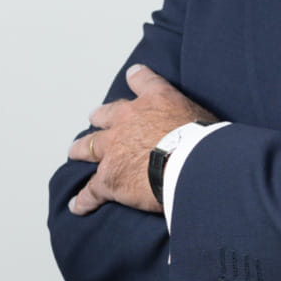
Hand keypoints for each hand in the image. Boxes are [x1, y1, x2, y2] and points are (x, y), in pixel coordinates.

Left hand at [66, 65, 215, 215]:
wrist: (191, 164)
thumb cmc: (205, 142)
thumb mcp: (202, 117)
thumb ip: (192, 120)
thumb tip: (206, 135)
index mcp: (155, 100)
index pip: (143, 81)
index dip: (137, 78)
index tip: (132, 75)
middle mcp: (128, 119)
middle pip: (105, 115)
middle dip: (99, 118)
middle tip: (95, 120)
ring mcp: (114, 149)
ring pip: (89, 147)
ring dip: (80, 150)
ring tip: (74, 152)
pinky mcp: (109, 178)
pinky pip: (91, 190)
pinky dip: (84, 199)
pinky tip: (77, 205)